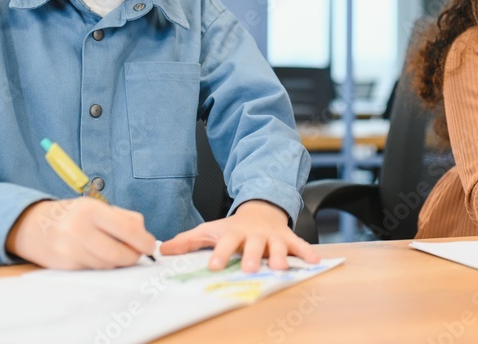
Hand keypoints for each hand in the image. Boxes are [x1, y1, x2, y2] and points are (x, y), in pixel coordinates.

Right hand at [5, 198, 156, 269]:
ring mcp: (70, 249)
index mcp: (92, 210)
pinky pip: (93, 269)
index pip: (128, 230)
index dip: (144, 241)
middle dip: (133, 256)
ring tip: (115, 251)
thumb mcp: (97, 207)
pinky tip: (98, 255)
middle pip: (119, 254)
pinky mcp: (64, 265)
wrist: (32, 225)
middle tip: (137, 253)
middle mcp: (79, 229)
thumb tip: (145, 237)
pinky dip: (101, 265)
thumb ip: (125, 218)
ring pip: (107, 265)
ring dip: (117, 262)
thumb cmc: (72, 215)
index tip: (150, 246)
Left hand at [159, 200, 319, 271]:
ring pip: (277, 247)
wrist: (262, 208)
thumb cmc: (234, 226)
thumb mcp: (211, 230)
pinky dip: (307, 253)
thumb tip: (163, 249)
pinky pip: (299, 245)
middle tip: (249, 268)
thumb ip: (188, 241)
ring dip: (279, 257)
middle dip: (252, 257)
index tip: (215, 267)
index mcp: (235, 233)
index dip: (221, 254)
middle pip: (254, 246)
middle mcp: (255, 234)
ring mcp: (273, 236)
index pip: (226, 243)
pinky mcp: (288, 238)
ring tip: (281, 268)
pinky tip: (314, 262)